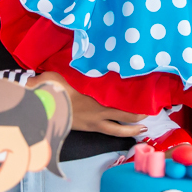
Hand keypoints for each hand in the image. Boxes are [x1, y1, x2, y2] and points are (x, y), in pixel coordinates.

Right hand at [28, 71, 145, 136]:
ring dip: (132, 130)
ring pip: (117, 130)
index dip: (136, 103)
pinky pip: (108, 131)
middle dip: (139, 117)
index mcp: (96, 101)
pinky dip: (119, 132)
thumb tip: (81, 58)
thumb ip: (75, 72)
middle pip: (125, 118)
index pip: (122, 104)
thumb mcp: (63, 76)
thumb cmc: (52, 91)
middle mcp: (98, 114)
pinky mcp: (88, 128)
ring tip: (143, 130)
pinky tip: (123, 131)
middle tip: (152, 114)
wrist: (39, 111)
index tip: (148, 100)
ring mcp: (93, 124)